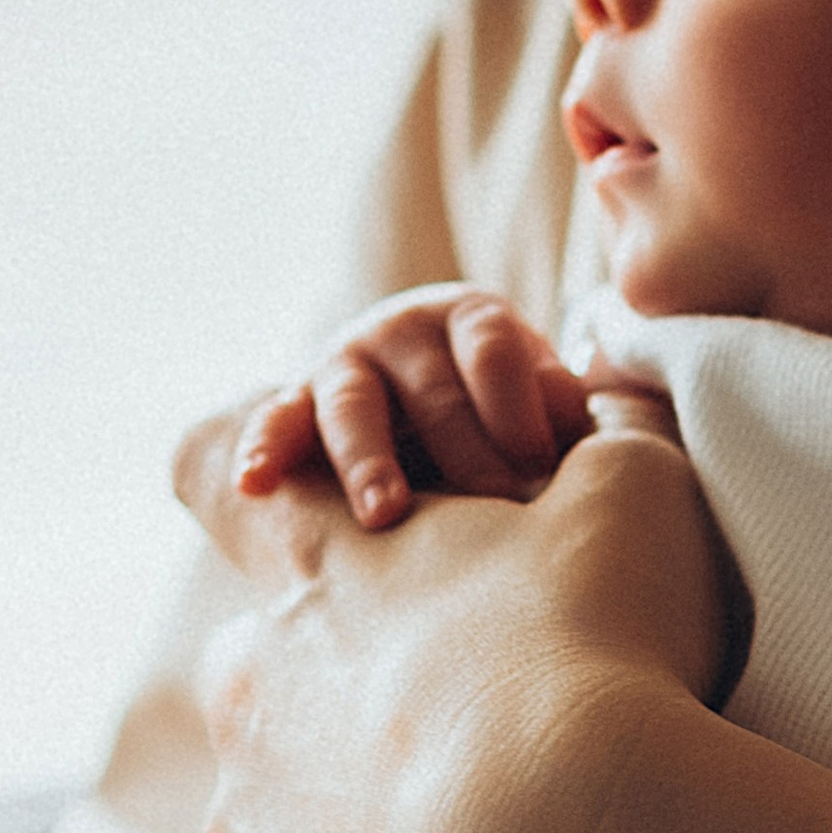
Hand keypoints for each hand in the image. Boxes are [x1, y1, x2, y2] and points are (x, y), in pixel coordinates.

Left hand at [174, 389, 740, 832]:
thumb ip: (601, 448)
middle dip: (353, 740)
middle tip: (479, 783)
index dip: (269, 508)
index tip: (332, 561)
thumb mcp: (633, 501)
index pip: (221, 476)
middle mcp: (242, 702)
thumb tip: (602, 417)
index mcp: (317, 574)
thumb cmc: (610, 662)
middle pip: (275, 705)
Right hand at [232, 287, 594, 527]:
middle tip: (495, 509)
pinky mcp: (297, 404)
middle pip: (430, 388)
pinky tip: (254, 486)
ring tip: (386, 514)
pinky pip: (276, 423)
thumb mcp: (540, 395)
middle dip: (465, 452)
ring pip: (352, 406)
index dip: (518, 407)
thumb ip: (561, 409)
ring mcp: (343, 364)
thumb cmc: (503, 410)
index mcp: (470, 318)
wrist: (423, 395)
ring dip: (369, 461)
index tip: (543, 466)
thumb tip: (578, 437)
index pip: (492, 349)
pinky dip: (263, 449)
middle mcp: (401, 330)